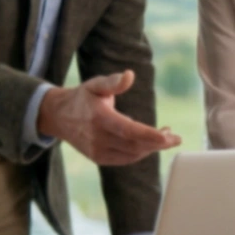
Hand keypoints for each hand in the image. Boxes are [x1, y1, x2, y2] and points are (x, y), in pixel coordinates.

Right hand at [37, 70, 179, 165]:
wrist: (59, 116)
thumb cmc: (83, 97)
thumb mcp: (95, 84)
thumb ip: (113, 82)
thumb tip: (130, 75)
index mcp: (99, 117)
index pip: (128, 130)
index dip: (150, 135)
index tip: (168, 136)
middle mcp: (97, 137)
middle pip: (134, 145)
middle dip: (158, 143)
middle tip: (175, 137)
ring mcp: (97, 151)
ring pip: (132, 154)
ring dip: (151, 147)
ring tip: (166, 136)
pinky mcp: (99, 158)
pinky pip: (125, 159)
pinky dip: (140, 152)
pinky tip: (150, 142)